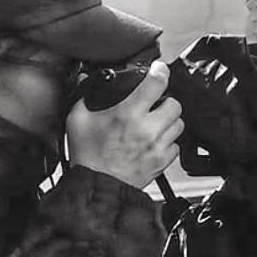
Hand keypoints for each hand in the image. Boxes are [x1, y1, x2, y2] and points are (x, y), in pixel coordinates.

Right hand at [66, 61, 183, 189]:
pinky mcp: (162, 162)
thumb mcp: (78, 120)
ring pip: (178, 124)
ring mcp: (157, 147)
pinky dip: (168, 142)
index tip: (158, 70)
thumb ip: (85, 97)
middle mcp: (147, 129)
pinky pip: (176, 146)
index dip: (160, 71)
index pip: (157, 82)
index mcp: (128, 114)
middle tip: (153, 105)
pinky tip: (155, 142)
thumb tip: (88, 82)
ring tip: (154, 124)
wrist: (96, 187)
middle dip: (164, 101)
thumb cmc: (88, 158)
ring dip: (168, 121)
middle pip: (174, 103)